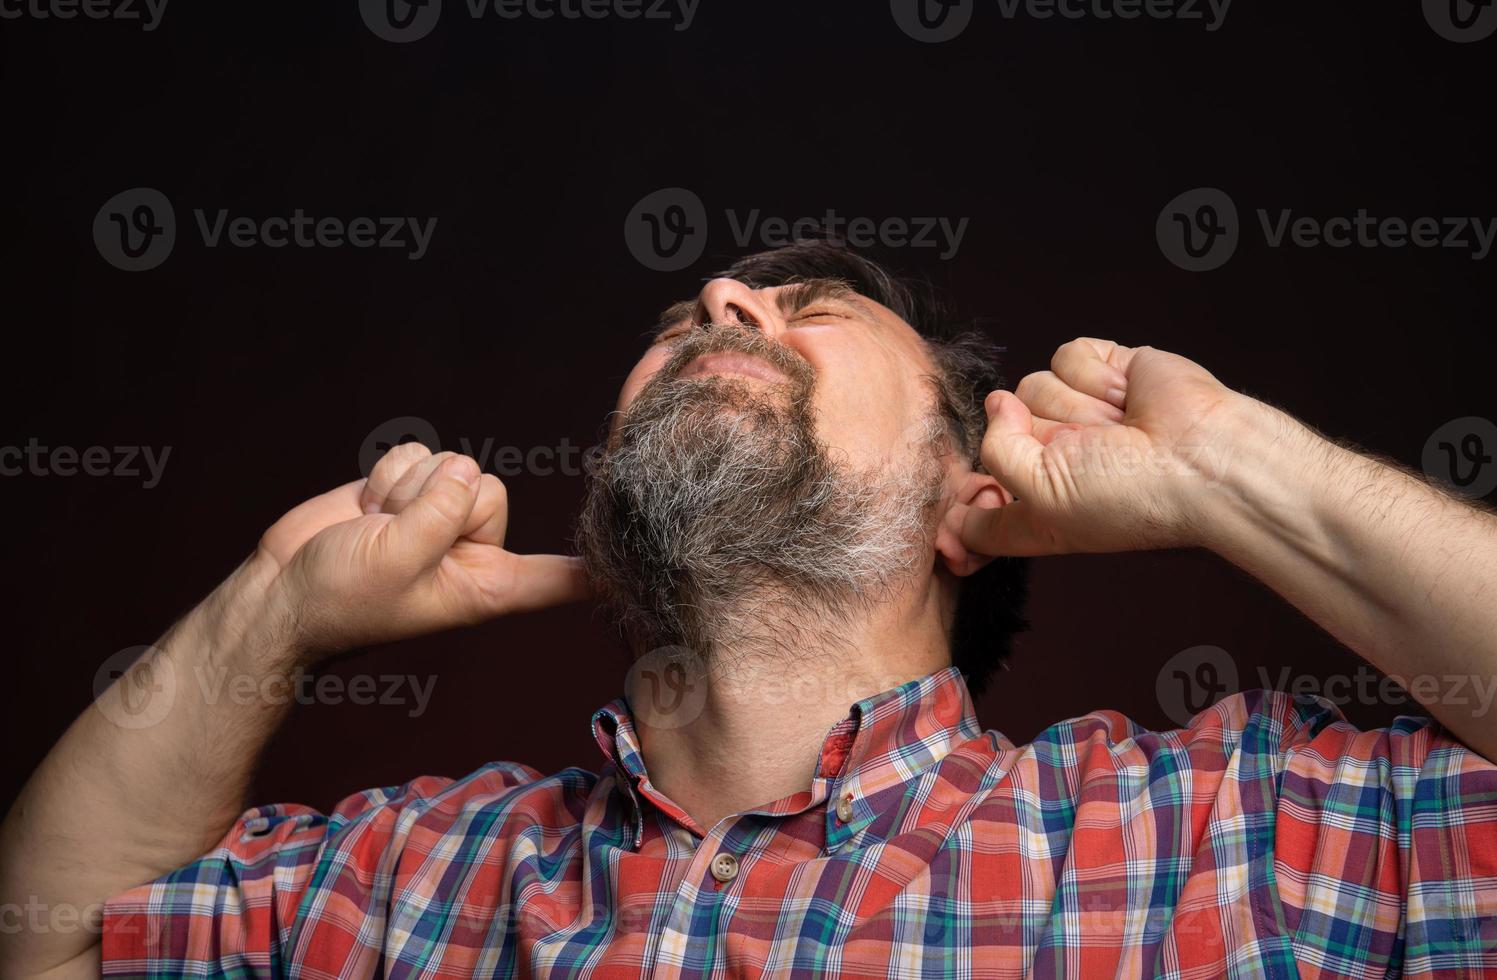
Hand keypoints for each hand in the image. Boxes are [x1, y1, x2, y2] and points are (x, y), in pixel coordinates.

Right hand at [256, 444, 590, 657]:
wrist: (283, 592)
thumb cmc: (341, 599)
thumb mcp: (397, 563)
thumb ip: (439, 514)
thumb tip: (461, 472)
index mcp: (489, 585)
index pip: (559, 577)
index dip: (597, 570)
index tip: (646, 568)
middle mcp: (477, 550)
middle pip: (489, 489)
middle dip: (435, 503)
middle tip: (394, 541)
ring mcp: (446, 519)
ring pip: (451, 466)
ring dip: (405, 491)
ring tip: (377, 530)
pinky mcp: (417, 493)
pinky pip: (419, 456)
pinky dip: (387, 477)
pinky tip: (368, 510)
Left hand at [955, 338, 1249, 557]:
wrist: (1203, 458)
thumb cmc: (1132, 496)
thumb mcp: (1043, 502)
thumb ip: (995, 456)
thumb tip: (998, 403)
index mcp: (1036, 509)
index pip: (974, 505)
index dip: (965, 504)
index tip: (978, 505)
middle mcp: (1052, 461)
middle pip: (996, 429)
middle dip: (1037, 438)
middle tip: (1087, 455)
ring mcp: (1077, 413)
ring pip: (1029, 386)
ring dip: (1075, 407)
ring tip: (1118, 428)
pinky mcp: (1102, 372)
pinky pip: (1068, 356)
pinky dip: (1096, 375)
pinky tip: (1127, 397)